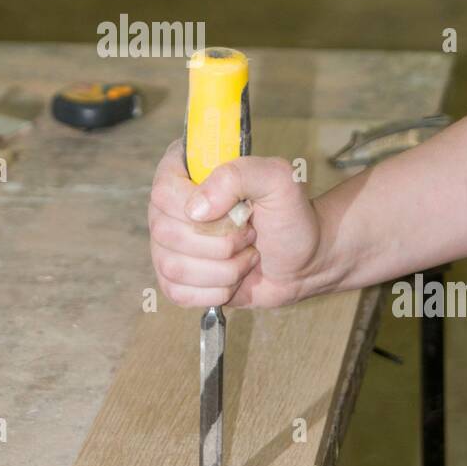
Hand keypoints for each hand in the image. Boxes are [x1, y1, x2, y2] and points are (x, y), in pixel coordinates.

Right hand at [148, 141, 321, 308]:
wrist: (303, 260)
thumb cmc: (290, 217)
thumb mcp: (277, 180)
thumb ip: (237, 175)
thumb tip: (196, 209)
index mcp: (187, 173)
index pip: (164, 190)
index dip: (196, 206)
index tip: (234, 211)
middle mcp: (170, 208)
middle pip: (166, 231)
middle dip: (220, 241)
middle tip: (249, 233)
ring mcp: (168, 245)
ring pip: (172, 266)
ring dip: (222, 268)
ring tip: (244, 254)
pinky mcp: (175, 279)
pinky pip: (177, 292)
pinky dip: (215, 289)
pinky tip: (233, 276)